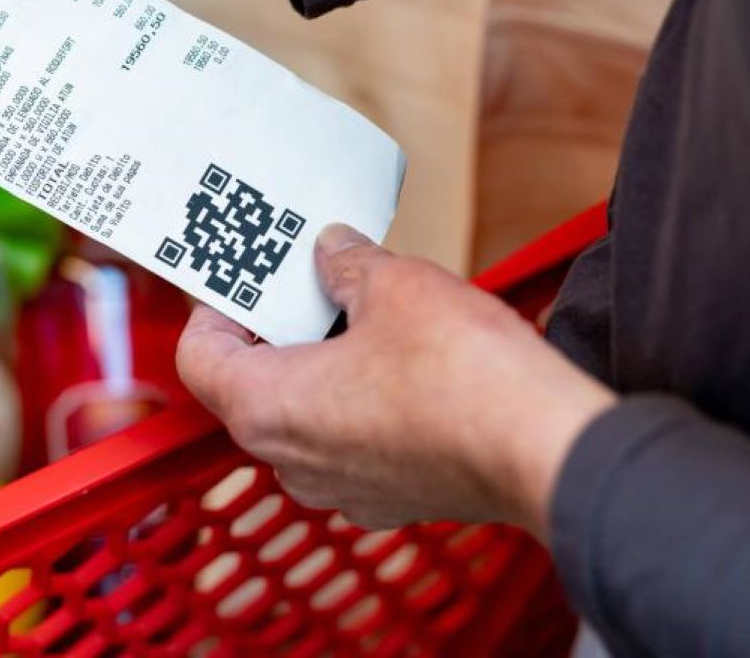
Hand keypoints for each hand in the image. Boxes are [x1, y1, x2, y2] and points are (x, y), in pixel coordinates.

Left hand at [175, 225, 615, 535]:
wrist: (550, 452)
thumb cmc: (464, 376)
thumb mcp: (395, 285)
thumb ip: (347, 264)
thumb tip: (332, 250)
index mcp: (265, 410)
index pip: (199, 357)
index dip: (214, 308)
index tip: (241, 278)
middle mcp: (291, 462)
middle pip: (251, 385)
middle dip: (277, 329)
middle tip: (307, 281)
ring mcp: (341, 489)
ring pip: (305, 416)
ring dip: (324, 364)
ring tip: (364, 314)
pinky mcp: (391, 498)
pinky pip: (353, 442)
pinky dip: (363, 402)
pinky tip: (405, 362)